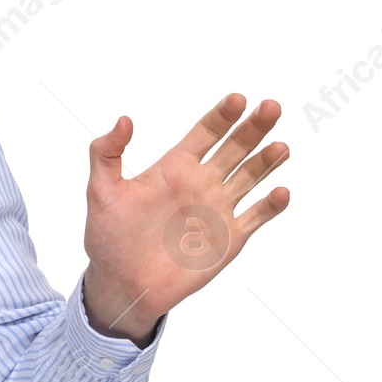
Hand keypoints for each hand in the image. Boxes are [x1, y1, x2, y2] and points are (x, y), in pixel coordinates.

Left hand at [81, 94, 290, 342]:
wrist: (122, 282)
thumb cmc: (108, 237)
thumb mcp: (101, 191)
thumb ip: (106, 153)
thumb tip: (124, 119)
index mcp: (174, 168)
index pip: (205, 133)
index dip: (222, 116)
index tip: (238, 98)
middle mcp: (201, 183)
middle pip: (235, 148)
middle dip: (253, 128)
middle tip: (271, 106)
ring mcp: (218, 209)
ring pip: (250, 177)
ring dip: (267, 161)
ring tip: (280, 146)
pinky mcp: (229, 238)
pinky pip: (256, 217)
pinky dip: (270, 206)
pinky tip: (280, 192)